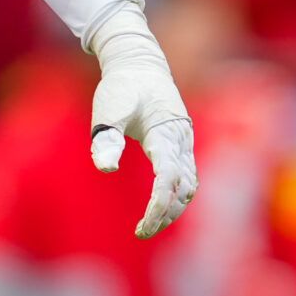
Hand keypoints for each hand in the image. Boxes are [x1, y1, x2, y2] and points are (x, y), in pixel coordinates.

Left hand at [89, 13, 198, 238]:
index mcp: (166, 131)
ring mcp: (184, 143)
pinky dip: (177, 195)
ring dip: (174, 207)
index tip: (144, 224)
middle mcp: (181, 139)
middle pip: (184, 187)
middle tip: (142, 232)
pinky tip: (160, 207)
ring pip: (189, 184)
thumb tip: (106, 169)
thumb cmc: (122, 86)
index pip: (169, 176)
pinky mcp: (180, 145)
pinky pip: (186, 176)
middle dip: (167, 213)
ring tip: (149, 226)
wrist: (139, 63)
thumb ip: (107, 137)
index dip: (160, 203)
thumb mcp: (108, 108)